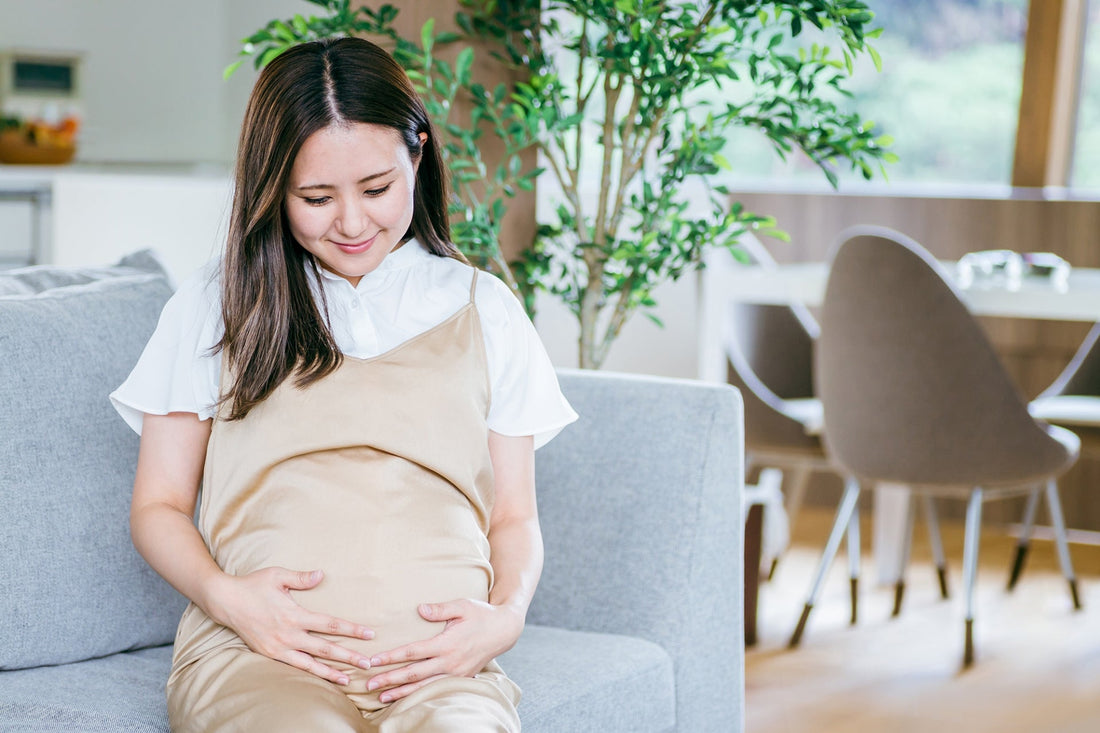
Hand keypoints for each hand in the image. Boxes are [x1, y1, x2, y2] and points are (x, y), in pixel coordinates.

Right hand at [213, 567, 374, 684]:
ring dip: (331, 672)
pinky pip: (294, 666)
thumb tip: (321, 574)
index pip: (330, 624)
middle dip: (348, 656)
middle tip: (368, 663)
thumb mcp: (278, 575)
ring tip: (349, 679)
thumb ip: (301, 578)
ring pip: (310, 663)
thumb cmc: (253, 585)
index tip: (369, 634)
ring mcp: (278, 647)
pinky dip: (310, 672)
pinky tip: (322, 676)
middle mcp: (288, 635)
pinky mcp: (269, 654)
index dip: (351, 630)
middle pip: (325, 648)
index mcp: (294, 615)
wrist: (225, 601)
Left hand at [365, 599, 523, 702]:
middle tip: (369, 685)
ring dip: (401, 693)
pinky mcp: (461, 679)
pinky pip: (435, 689)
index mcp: (447, 643)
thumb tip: (420, 609)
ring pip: (423, 687)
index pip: (413, 653)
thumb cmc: (481, 614)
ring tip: (381, 698)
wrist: (504, 630)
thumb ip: (440, 609)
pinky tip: (406, 698)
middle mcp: (450, 662)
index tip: (374, 661)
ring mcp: (456, 674)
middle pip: (414, 674)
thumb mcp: (462, 605)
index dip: (392, 657)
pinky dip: (418, 695)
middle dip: (390, 680)